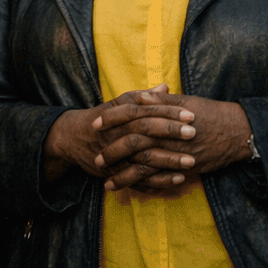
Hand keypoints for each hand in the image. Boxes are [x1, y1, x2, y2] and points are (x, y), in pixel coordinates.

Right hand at [43, 86, 195, 186]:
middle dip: (170, 133)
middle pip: (146, 132)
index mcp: (123, 115)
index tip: (190, 115)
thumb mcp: (120, 103)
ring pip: (144, 158)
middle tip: (193, 134)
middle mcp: (119, 134)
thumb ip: (144, 96)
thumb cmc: (103, 117)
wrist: (74, 138)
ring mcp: (118, 156)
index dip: (169, 113)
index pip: (148, 111)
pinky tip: (178, 179)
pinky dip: (159, 181)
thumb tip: (165, 86)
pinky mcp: (118, 174)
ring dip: (168, 161)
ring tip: (191, 161)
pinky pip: (140, 180)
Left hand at [99, 90, 251, 192]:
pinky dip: (144, 187)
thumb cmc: (211, 114)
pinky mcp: (184, 170)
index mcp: (166, 116)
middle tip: (96, 158)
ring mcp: (176, 155)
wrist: (237, 133)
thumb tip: (140, 96)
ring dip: (124, 176)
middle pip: (135, 143)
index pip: (133, 115)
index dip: (113, 119)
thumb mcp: (187, 102)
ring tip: (106, 183)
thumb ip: (162, 100)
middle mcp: (169, 137)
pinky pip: (160, 181)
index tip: (96, 123)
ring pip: (145, 167)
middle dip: (113, 151)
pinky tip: (132, 191)